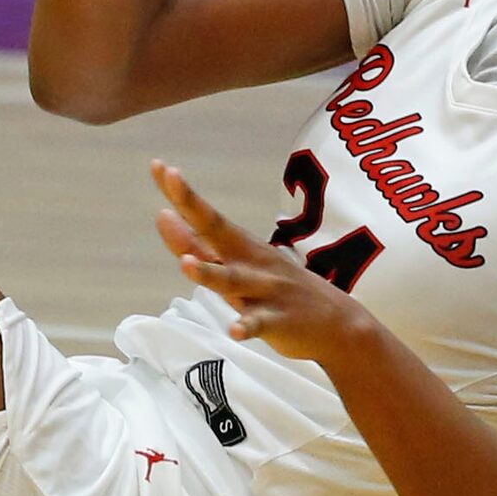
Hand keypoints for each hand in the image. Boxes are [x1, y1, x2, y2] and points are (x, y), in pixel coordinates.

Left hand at [153, 162, 371, 364]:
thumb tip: (162, 216)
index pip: (205, 217)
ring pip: (233, 282)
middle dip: (193, 208)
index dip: (182, 194)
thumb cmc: (277, 291)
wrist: (339, 323)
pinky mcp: (280, 321)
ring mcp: (266, 291)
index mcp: (241, 248)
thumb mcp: (238, 266)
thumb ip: (198, 246)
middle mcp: (251, 263)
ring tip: (187, 264)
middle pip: (217, 233)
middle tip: (171, 179)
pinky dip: (247, 325)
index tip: (157, 165)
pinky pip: (260, 323)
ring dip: (209, 273)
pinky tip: (234, 329)